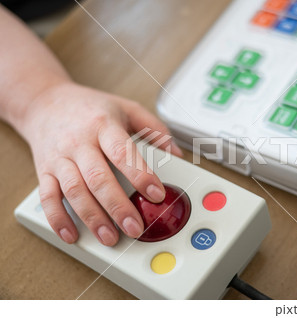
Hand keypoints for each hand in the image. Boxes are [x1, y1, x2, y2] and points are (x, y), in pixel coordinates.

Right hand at [20, 82, 182, 245]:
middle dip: (117, 206)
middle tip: (135, 228)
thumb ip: (154, 129)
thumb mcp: (126, 108)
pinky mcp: (44, 170)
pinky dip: (58, 218)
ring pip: (74, 191)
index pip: (123, 153)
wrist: (44, 102)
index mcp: (104, 126)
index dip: (140, 175)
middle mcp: (80, 142)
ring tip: (109, 237)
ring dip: (92, 217)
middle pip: (98, 178)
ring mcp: (60, 158)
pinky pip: (48, 197)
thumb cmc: (90, 108)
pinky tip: (71, 234)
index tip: (156, 194)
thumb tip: (177, 153)